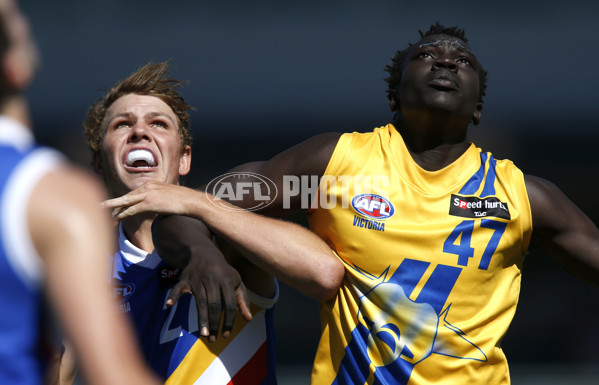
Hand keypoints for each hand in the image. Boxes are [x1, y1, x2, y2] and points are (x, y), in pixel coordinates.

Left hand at [102, 181, 198, 218]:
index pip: (133, 193)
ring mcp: (148, 194)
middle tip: (100, 205)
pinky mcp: (150, 202)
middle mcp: (147, 186)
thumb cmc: (184, 201)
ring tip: (101, 209)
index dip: (123, 201)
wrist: (192, 201)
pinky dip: (123, 213)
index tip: (115, 206)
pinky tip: (116, 217)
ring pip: (125, 201)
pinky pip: (132, 209)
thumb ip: (160, 199)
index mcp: (151, 183)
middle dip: (113, 202)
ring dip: (113, 207)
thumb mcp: (169, 196)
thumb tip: (159, 206)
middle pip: (127, 195)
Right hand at [152, 215, 251, 341]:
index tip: (226, 334)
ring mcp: (198, 278)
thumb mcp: (236, 282)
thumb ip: (243, 300)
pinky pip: (178, 287)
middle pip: (214, 304)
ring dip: (201, 318)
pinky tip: (170, 305)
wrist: (204, 252)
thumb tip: (248, 319)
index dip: (229, 320)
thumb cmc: (224, 272)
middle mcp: (213, 278)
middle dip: (214, 322)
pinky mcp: (185, 278)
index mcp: (227, 280)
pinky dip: (173, 295)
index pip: (229, 304)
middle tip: (213, 339)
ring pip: (200, 301)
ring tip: (204, 334)